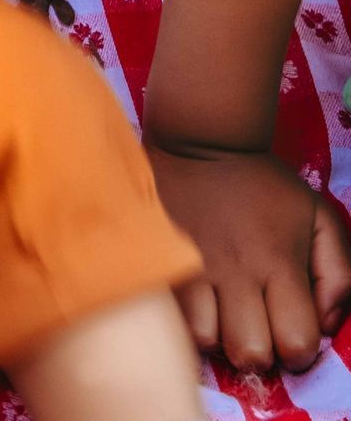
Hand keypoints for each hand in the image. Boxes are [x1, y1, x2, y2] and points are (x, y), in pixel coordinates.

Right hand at [148, 139, 350, 374]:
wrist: (202, 139)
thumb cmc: (264, 186)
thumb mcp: (318, 216)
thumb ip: (340, 275)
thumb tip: (327, 325)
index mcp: (279, 261)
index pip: (296, 343)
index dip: (298, 349)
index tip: (288, 328)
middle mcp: (237, 269)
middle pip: (250, 353)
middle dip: (256, 350)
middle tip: (252, 322)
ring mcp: (193, 264)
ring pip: (205, 340)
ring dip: (215, 334)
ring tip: (219, 310)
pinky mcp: (160, 257)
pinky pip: (171, 315)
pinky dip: (184, 317)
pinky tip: (194, 300)